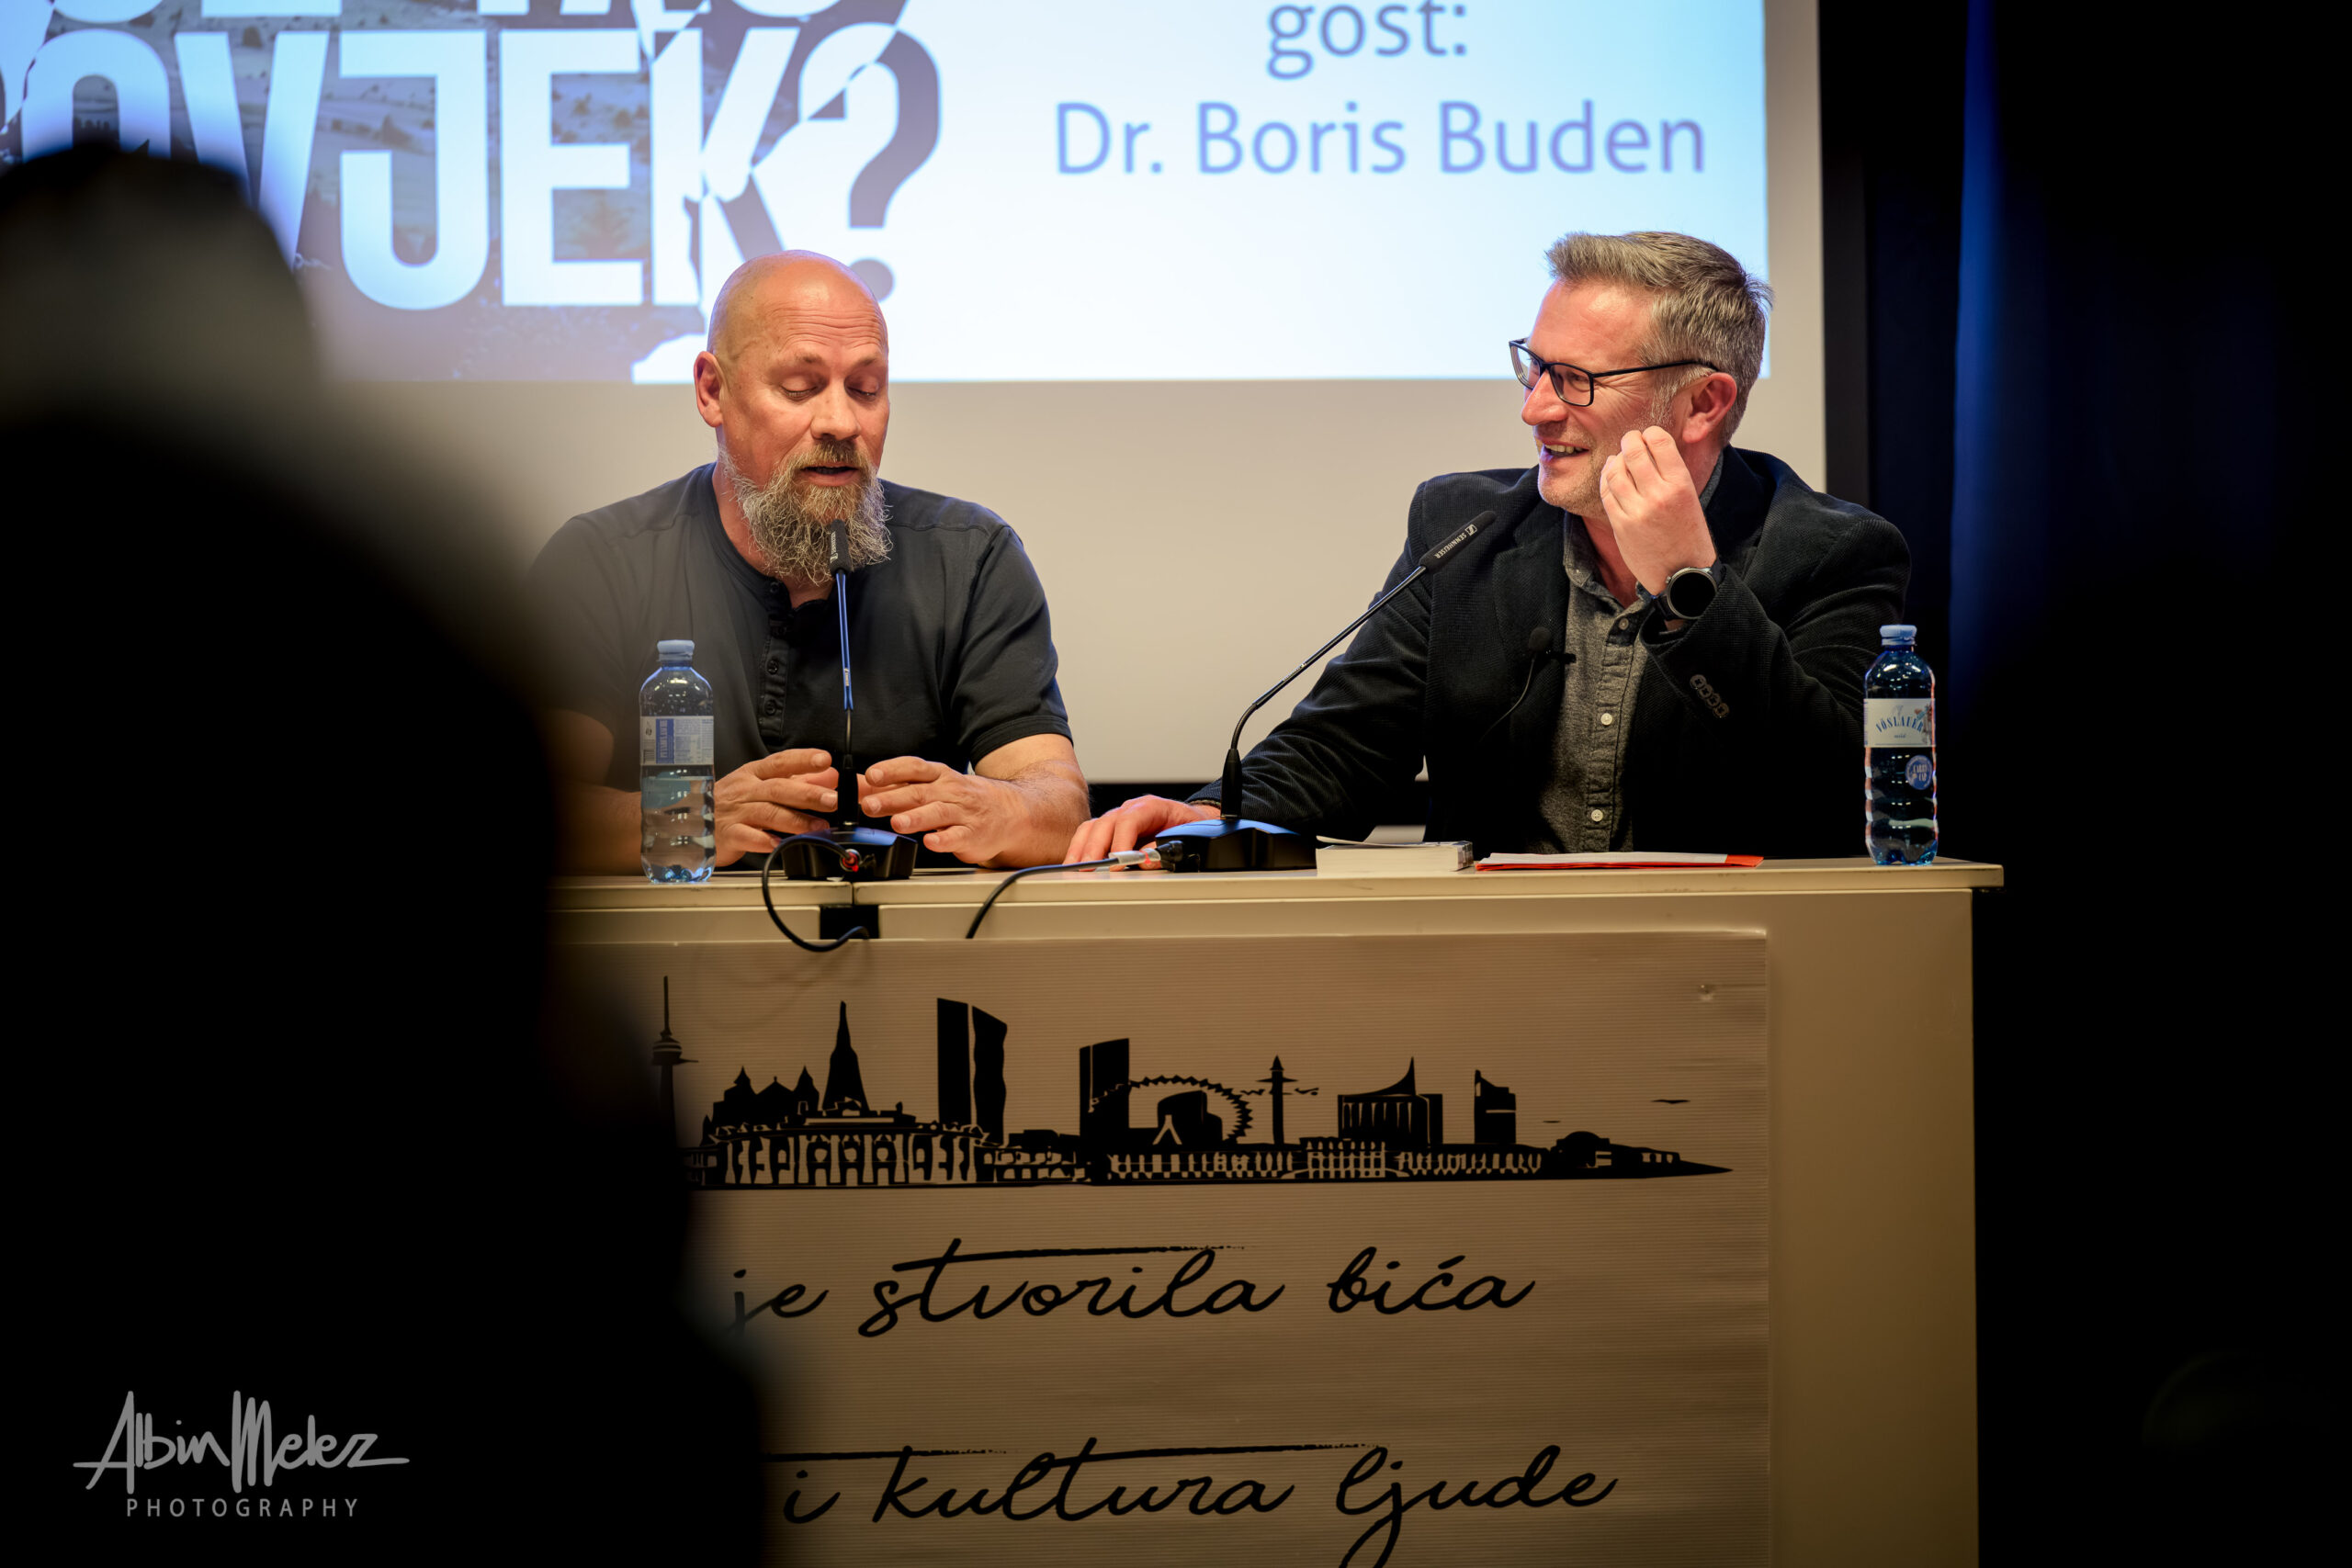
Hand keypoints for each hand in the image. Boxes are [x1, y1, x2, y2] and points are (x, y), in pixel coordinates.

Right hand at [712, 748, 837, 866]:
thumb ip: (797, 782)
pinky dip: (764, 840)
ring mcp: (735, 812)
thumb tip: (829, 776)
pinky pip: (747, 836)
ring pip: (767, 813)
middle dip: (807, 794)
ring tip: (818, 826)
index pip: (780, 762)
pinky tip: (780, 843)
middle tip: (831, 800)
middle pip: (777, 788)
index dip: (803, 759)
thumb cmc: (733, 803)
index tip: (825, 760)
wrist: (694, 823)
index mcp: (753, 774)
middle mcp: (745, 790)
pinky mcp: (728, 834)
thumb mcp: (762, 787)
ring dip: (795, 820)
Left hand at [858, 756, 1047, 864]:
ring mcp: (962, 813)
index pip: (914, 768)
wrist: (1009, 812)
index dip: (892, 770)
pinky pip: (957, 836)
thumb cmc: (964, 798)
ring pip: (938, 813)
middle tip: (870, 805)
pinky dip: (944, 840)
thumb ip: (897, 786)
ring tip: (898, 823)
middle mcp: (950, 791)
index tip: (872, 776)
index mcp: (939, 776)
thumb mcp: (933, 785)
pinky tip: (931, 842)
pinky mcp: (972, 835)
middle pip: (919, 792)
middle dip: (892, 798)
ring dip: (916, 817)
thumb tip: (860, 785)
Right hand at [1064, 795, 1219, 862]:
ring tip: (1075, 867)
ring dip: (1082, 848)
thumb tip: (1147, 859)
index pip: (1129, 820)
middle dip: (1095, 847)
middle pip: (1105, 823)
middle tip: (1090, 868)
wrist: (1188, 821)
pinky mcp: (1110, 830)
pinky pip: (1089, 835)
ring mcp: (1117, 818)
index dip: (1121, 841)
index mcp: (1151, 807)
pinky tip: (1074, 863)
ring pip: (1092, 828)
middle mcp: (1129, 810)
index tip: (1117, 861)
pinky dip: (1080, 849)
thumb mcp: (1187, 835)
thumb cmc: (1188, 827)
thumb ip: (1167, 847)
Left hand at [1597, 426, 1715, 594]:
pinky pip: (1606, 493)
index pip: (1660, 441)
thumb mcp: (1689, 498)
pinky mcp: (1621, 525)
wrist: (1682, 574)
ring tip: (1619, 459)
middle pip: (1634, 452)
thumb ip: (1670, 473)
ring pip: (1616, 471)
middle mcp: (1659, 495)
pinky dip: (1606, 479)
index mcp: (1681, 484)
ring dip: (1615, 460)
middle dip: (1629, 440)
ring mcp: (1637, 511)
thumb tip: (1648, 446)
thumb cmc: (1687, 533)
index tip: (1647, 435)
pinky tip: (1611, 476)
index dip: (1649, 433)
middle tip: (1629, 440)